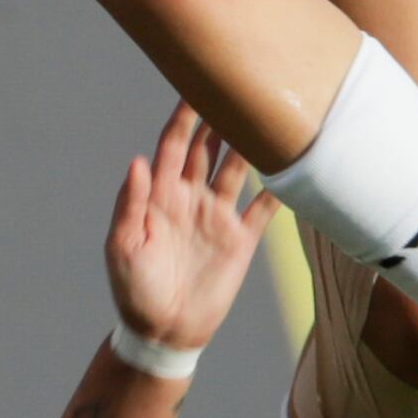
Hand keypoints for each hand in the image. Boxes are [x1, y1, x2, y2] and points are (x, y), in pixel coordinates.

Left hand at [102, 103, 268, 357]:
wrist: (164, 332)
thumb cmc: (134, 290)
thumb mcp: (124, 247)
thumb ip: (131, 204)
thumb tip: (138, 160)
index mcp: (160, 196)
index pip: (173, 146)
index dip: (183, 118)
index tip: (193, 87)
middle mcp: (190, 198)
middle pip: (207, 148)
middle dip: (219, 118)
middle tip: (236, 85)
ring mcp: (217, 216)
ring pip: (237, 169)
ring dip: (248, 144)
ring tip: (265, 114)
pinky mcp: (240, 239)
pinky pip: (264, 207)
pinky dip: (279, 188)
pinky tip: (294, 165)